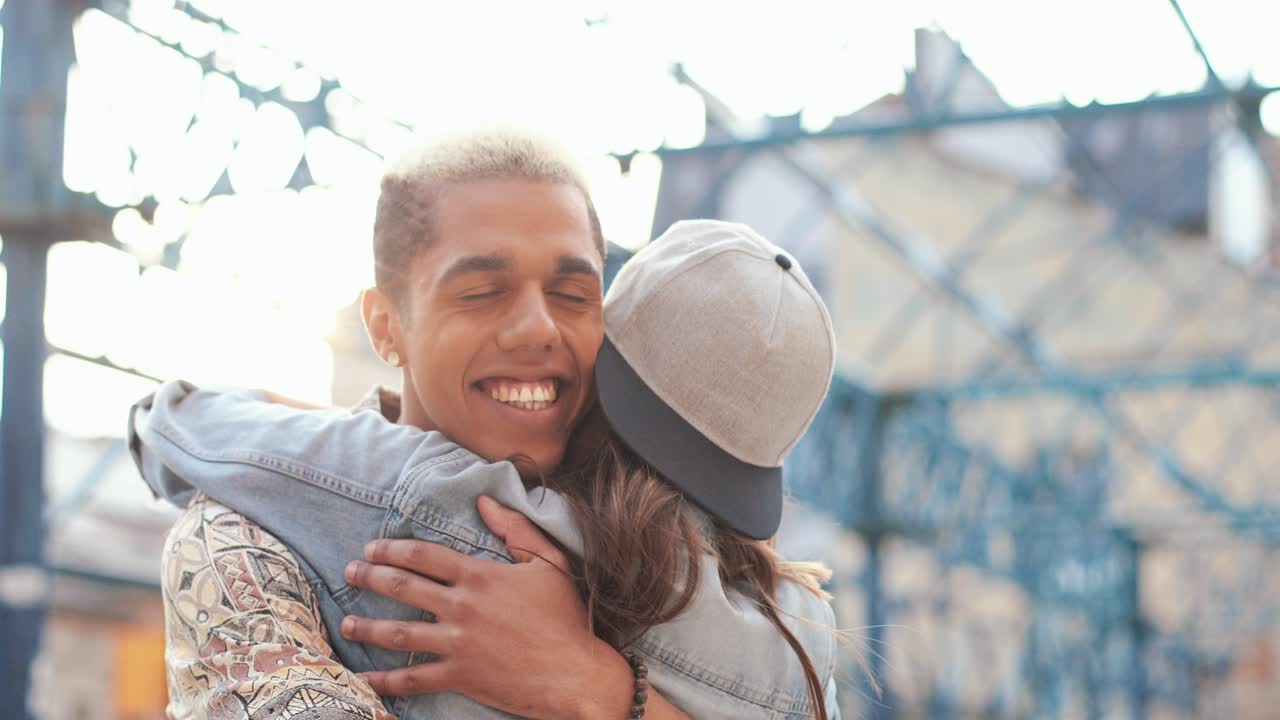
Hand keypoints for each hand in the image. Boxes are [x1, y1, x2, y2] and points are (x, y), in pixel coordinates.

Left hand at [340, 496, 642, 719]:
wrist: (576, 673)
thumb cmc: (566, 616)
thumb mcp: (549, 562)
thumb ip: (516, 528)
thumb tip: (485, 500)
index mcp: (480, 576)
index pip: (424, 555)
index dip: (393, 548)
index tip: (373, 547)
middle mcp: (461, 607)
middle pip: (403, 587)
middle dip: (370, 577)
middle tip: (350, 572)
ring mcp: (457, 644)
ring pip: (399, 632)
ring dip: (367, 625)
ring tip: (346, 622)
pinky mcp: (459, 676)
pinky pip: (412, 679)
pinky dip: (383, 680)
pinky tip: (362, 679)